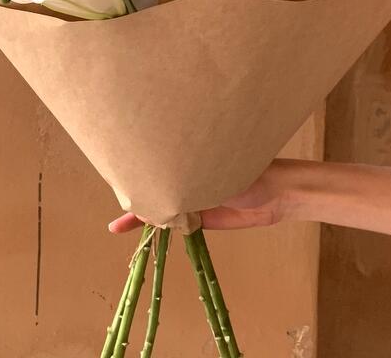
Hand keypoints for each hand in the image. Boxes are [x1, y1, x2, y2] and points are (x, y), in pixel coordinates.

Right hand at [108, 159, 296, 233]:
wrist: (278, 194)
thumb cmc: (250, 171)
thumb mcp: (214, 173)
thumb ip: (187, 183)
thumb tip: (160, 195)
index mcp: (190, 157)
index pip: (155, 164)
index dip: (135, 171)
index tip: (115, 174)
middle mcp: (188, 175)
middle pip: (155, 185)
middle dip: (134, 193)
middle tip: (112, 209)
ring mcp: (194, 196)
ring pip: (163, 205)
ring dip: (145, 215)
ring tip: (118, 227)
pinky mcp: (204, 217)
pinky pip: (178, 223)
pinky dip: (163, 227)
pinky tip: (147, 232)